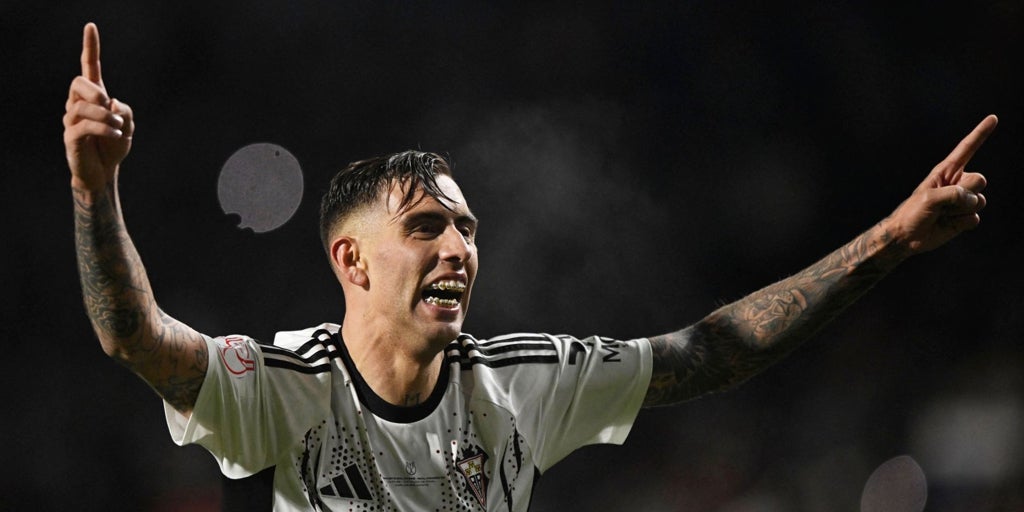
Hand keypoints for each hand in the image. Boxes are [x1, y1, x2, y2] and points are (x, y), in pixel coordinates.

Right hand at [63, 22, 133, 192]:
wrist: (103, 172)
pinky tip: (116, 133)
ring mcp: (71, 119)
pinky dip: (104, 128)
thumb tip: (111, 104)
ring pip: (82, 105)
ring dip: (105, 115)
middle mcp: (78, 103)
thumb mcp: (128, 124)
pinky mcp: (71, 137)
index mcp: (94, 96)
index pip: (89, 67)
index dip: (90, 47)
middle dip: (96, 91)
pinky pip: (84, 126)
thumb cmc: (114, 145)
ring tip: (118, 127)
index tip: (91, 26)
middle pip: (78, 82)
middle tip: (110, 108)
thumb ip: (125, 111)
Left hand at [885, 115, 996, 254]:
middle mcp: (958, 183)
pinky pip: (976, 218)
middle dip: (965, 192)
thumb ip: (952, 194)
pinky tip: (948, 224)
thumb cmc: (913, 212)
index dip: (980, 134)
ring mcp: (963, 201)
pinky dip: (962, 223)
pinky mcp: (965, 217)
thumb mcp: (929, 197)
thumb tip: (972, 200)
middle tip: (944, 202)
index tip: (993, 118)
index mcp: (946, 171)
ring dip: (961, 210)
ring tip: (943, 214)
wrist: (906, 236)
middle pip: (980, 180)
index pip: (967, 149)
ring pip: (980, 201)